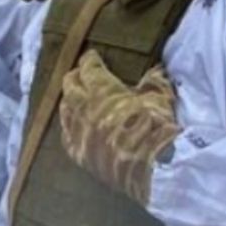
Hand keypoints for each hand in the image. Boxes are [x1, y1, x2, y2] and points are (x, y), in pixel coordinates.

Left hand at [58, 50, 179, 206]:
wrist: (154, 167)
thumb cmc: (156, 128)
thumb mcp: (159, 98)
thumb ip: (153, 82)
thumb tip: (155, 72)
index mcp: (102, 90)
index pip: (89, 69)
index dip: (90, 61)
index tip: (92, 57)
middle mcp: (84, 110)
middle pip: (70, 87)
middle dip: (75, 78)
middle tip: (80, 74)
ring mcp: (80, 134)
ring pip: (65, 112)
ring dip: (69, 101)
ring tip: (74, 98)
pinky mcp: (81, 156)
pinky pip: (67, 138)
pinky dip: (69, 128)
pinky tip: (72, 127)